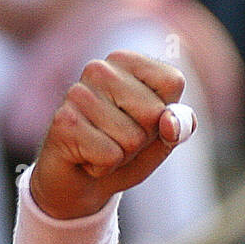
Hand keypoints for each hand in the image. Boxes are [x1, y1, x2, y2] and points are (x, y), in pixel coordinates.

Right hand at [29, 51, 194, 220]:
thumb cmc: (126, 150)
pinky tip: (87, 157)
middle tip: (120, 140)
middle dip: (145, 139)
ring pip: (132, 138)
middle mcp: (100, 69)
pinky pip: (110, 155)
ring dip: (124, 155)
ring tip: (103, 147)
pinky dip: (105, 167)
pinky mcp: (64, 121)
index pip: (173, 81)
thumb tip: (169, 122)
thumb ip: (180, 126)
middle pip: (154, 113)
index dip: (168, 114)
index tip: (144, 120)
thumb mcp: (164, 138)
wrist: (81, 181)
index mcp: (126, 62)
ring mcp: (78, 93)